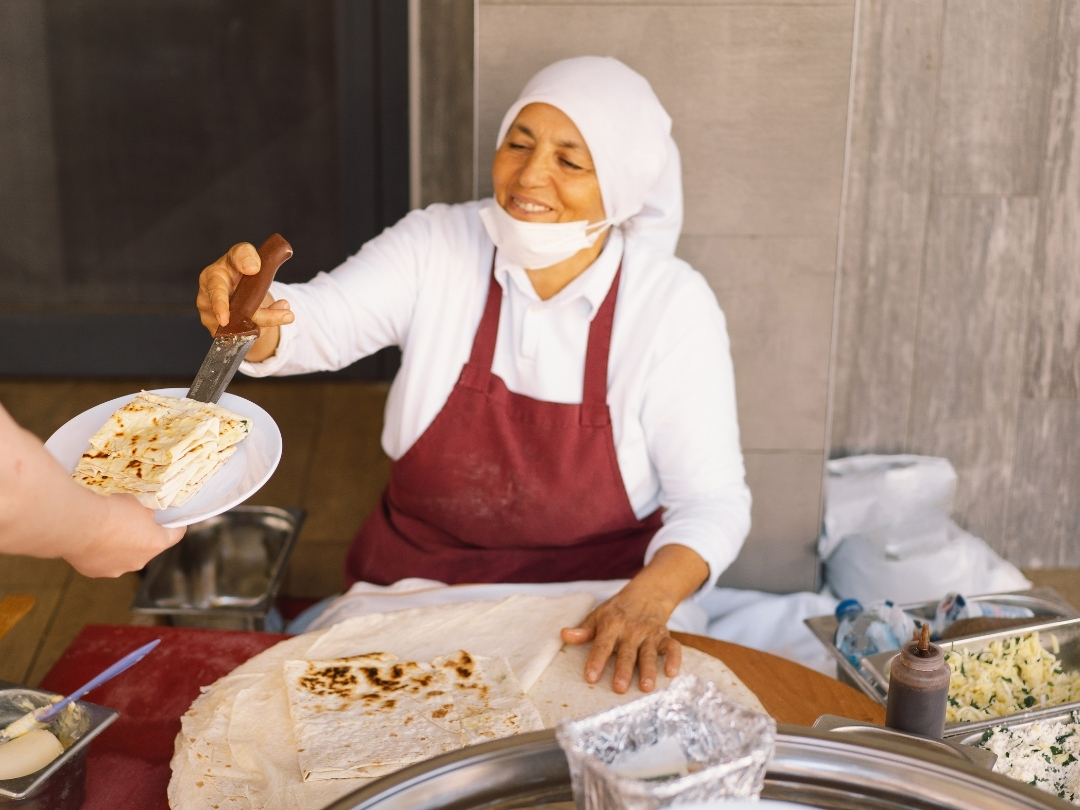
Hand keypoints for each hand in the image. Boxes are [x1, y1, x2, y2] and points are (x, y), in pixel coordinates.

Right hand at [62, 494, 185, 577]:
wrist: (80, 525)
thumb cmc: (112, 510)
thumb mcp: (136, 504)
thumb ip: (144, 514)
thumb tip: (142, 519)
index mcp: (156, 543)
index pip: (175, 536)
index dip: (175, 527)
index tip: (174, 522)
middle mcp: (140, 561)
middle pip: (147, 548)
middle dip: (142, 537)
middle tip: (131, 524)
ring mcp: (117, 569)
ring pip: (124, 557)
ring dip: (120, 548)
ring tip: (107, 533)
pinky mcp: (96, 572)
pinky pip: (103, 561)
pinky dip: (100, 554)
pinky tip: (92, 541)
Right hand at [196, 242, 293, 362]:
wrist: (239, 282)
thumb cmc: (238, 266)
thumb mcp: (243, 254)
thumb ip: (245, 254)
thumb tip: (252, 268)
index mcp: (211, 278)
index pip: (215, 293)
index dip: (220, 307)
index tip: (225, 320)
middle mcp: (208, 300)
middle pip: (235, 316)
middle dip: (263, 317)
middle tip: (288, 315)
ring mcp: (214, 318)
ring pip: (244, 327)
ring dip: (269, 320)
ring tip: (287, 312)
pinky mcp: (225, 330)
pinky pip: (247, 334)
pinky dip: (264, 327)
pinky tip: (277, 315)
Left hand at [561, 582, 681, 693]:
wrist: (646, 595)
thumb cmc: (617, 611)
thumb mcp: (598, 616)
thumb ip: (583, 630)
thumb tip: (564, 635)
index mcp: (612, 624)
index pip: (603, 644)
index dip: (596, 661)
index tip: (590, 677)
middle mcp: (632, 630)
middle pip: (627, 653)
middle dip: (624, 671)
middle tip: (619, 688)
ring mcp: (650, 634)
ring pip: (649, 653)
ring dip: (649, 670)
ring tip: (646, 687)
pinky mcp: (665, 636)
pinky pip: (673, 647)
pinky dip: (674, 659)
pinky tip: (671, 673)